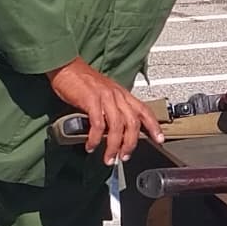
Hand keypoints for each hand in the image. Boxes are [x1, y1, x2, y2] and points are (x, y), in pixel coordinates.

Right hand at [47, 57, 161, 165]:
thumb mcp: (105, 93)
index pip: (144, 110)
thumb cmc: (83, 82)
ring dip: (113, 146)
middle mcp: (117, 95)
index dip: (154, 126)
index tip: (159, 139)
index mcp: (123, 94)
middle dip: (130, 143)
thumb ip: (113, 108)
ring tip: (109, 157)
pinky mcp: (91, 100)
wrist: (67, 67)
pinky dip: (95, 138)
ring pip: (117, 126)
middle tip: (124, 156)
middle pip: (132, 123)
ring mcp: (105, 97)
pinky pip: (98, 124)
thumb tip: (117, 130)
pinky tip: (91, 146)